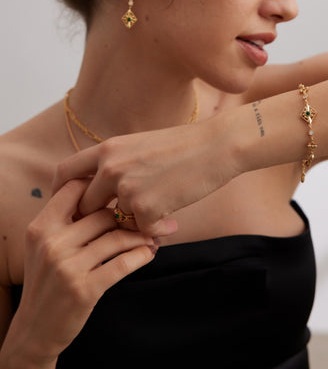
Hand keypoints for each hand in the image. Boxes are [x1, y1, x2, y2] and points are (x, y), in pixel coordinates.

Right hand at [7, 179, 156, 364]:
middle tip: (152, 214)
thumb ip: (67, 219)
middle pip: (103, 213)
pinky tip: (149, 253)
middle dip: (130, 213)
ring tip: (154, 235)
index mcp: (41, 227)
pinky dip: (141, 255)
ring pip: (117, 237)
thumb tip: (107, 189)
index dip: (100, 183)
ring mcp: (67, 266)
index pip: (75, 187)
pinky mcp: (84, 289)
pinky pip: (123, 263)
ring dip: (142, 235)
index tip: (122, 188)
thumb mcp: (45, 245)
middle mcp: (52, 242)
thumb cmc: (47, 279)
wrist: (35, 328)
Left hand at [53, 117, 238, 236]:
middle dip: (97, 220)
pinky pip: (141, 231)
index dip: (62, 194)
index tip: (69, 208)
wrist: (216, 146)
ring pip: (115, 222)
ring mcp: (127, 188)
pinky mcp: (146, 208)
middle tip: (112, 227)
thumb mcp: (140, 146)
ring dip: (132, 226)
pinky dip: (155, 230)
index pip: (66, 173)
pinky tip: (171, 221)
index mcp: (108, 149)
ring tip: (155, 221)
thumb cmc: (184, 145)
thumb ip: (117, 164)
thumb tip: (102, 187)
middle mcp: (111, 167)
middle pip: (85, 206)